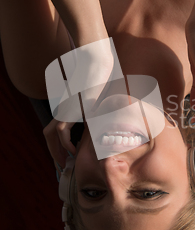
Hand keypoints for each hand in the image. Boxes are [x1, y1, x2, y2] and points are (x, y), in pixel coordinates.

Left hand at [44, 37, 114, 167]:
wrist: (96, 67)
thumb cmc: (101, 79)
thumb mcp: (101, 100)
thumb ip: (101, 111)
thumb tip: (110, 120)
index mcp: (68, 108)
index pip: (58, 129)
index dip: (60, 143)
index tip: (69, 153)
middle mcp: (63, 110)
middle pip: (49, 134)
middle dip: (54, 150)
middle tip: (62, 162)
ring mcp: (64, 110)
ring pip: (51, 135)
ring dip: (55, 150)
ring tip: (63, 162)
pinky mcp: (68, 110)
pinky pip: (62, 132)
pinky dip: (65, 143)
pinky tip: (73, 151)